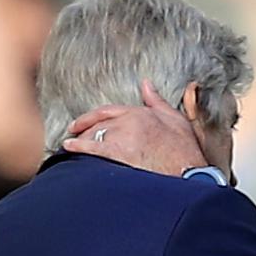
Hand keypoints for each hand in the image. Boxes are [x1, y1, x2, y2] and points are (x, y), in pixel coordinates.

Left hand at [62, 77, 205, 176]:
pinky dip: (78, 147)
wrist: (188, 171)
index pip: (110, 110)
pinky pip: (92, 148)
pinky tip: (68, 148)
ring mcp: (122, 137)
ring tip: (71, 146)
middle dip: (84, 127)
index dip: (93, 116)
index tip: (84, 121)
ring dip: (81, 139)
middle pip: (99, 122)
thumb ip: (156, 100)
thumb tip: (146, 84)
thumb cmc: (184, 150)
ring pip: (94, 134)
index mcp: (140, 112)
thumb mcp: (175, 118)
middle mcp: (128, 122)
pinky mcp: (118, 154)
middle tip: (73, 132)